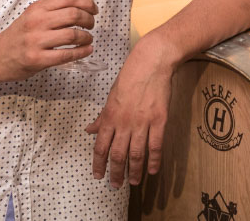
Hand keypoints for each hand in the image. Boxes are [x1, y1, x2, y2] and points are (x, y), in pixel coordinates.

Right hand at [0, 0, 97, 80]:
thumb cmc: (18, 36)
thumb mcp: (32, 16)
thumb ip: (52, 11)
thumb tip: (81, 9)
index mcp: (37, 8)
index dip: (87, 2)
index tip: (94, 9)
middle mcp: (37, 21)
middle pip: (74, 14)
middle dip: (89, 20)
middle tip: (91, 25)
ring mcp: (36, 41)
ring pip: (72, 34)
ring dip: (87, 37)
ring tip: (88, 39)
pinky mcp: (38, 59)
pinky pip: (66, 55)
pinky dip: (81, 52)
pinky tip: (86, 50)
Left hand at [86, 34, 176, 186]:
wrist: (150, 63)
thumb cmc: (129, 77)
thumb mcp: (111, 95)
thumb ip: (102, 116)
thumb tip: (89, 130)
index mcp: (110, 115)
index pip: (101, 145)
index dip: (98, 163)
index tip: (97, 175)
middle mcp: (124, 121)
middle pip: (118, 154)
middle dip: (115, 172)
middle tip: (115, 186)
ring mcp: (142, 122)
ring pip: (136, 154)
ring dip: (134, 171)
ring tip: (134, 182)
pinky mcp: (159, 121)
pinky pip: (156, 146)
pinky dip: (154, 161)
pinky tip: (153, 171)